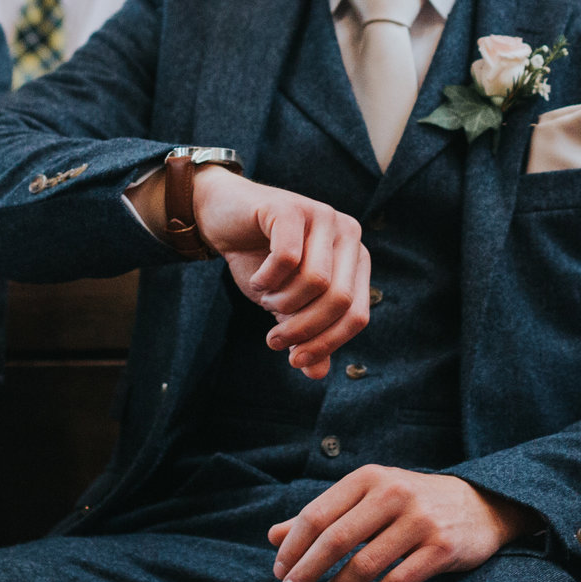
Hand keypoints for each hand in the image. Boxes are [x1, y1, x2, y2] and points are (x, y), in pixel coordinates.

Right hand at [189, 169, 371, 379]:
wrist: (222, 217)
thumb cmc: (261, 261)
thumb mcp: (285, 305)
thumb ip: (305, 335)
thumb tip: (317, 373)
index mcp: (356, 259)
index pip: (358, 315)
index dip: (327, 344)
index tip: (296, 360)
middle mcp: (348, 234)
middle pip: (339, 301)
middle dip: (303, 329)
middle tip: (274, 340)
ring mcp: (322, 216)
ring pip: (315, 281)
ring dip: (282, 303)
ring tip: (266, 299)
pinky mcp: (292, 208)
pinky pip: (287, 258)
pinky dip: (267, 280)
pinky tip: (258, 280)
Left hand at [268, 466, 532, 581]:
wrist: (481, 505)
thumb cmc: (412, 503)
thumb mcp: (368, 498)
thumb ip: (324, 516)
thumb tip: (273, 537)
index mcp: (371, 478)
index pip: (318, 514)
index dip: (293, 547)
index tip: (280, 571)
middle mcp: (394, 494)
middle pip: (336, 540)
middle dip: (307, 571)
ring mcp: (421, 521)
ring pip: (364, 565)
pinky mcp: (441, 549)